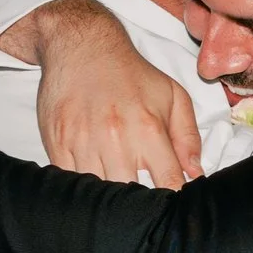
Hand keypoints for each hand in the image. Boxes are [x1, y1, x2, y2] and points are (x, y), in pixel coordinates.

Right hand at [23, 0, 202, 185]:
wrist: (81, 46)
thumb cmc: (130, 74)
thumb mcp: (172, 95)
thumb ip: (188, 137)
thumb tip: (195, 173)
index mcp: (148, 128)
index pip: (168, 182)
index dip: (172, 201)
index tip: (171, 205)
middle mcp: (115, 138)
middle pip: (130, 195)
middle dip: (139, 203)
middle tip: (142, 202)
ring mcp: (82, 142)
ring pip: (98, 193)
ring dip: (109, 198)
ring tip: (117, 193)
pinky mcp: (57, 144)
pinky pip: (70, 182)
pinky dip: (82, 188)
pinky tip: (93, 180)